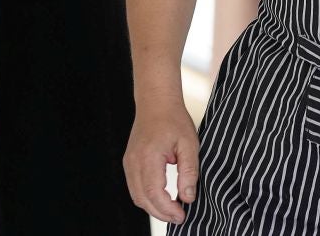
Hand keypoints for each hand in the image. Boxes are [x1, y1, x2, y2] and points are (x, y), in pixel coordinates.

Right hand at [123, 98, 199, 224]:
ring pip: (136, 196)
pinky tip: (161, 199)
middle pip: (142, 199)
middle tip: (179, 217)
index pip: (154, 192)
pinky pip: (134, 187)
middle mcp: (134, 162)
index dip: (167, 209)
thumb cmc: (174, 119)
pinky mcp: (129, 162)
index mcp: (149, 156)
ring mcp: (129, 162)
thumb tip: (187, 197)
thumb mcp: (189, 143)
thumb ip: (189, 172)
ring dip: (153, 207)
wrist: (156, 102)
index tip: (182, 215)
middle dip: (160, 213)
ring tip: (172, 211)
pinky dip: (147, 197)